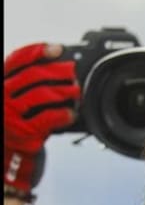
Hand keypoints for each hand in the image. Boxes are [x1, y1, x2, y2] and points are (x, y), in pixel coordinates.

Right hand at [4, 43, 78, 193]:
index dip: (39, 51)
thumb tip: (55, 66)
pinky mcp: (25, 132)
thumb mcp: (11, 99)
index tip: (58, 49)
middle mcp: (1, 95)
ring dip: (65, 91)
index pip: (17, 59)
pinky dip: (65, 113)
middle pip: (34, 75)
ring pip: (43, 94)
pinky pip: (50, 117)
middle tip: (73, 73)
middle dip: (58, 71)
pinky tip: (72, 113)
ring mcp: (11, 114)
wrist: (4, 156)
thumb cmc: (13, 124)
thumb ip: (24, 84)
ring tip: (76, 91)